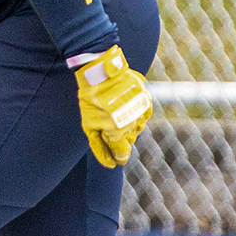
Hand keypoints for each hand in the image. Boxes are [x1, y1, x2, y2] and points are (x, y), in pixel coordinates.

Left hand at [74, 44, 153, 167]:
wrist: (101, 71)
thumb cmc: (91, 99)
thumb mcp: (89, 125)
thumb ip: (100, 147)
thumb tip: (110, 165)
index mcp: (116, 132)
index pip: (122, 154)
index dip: (117, 156)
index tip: (115, 155)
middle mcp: (131, 124)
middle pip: (128, 141)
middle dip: (118, 137)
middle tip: (107, 122)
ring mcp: (140, 111)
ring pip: (137, 128)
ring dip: (127, 125)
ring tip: (114, 111)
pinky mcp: (146, 99)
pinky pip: (144, 115)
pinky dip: (136, 114)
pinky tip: (125, 106)